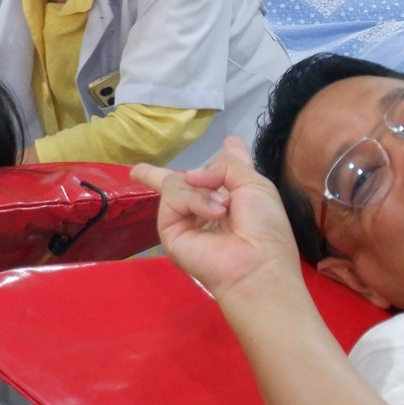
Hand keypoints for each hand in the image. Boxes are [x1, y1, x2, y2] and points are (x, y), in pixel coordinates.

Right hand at [131, 138, 303, 299]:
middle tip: (139, 171)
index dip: (224, 158)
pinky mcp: (170, 229)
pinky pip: (174, 196)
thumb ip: (228, 165)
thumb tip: (195, 173)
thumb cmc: (265, 226)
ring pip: (179, 181)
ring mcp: (186, 218)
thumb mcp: (255, 185)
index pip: (223, 172)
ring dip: (205, 190)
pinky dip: (196, 200)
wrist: (256, 262)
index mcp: (235, 195)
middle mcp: (207, 206)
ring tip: (225, 207)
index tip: (229, 142)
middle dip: (162, 175)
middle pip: (183, 181)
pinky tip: (214, 213)